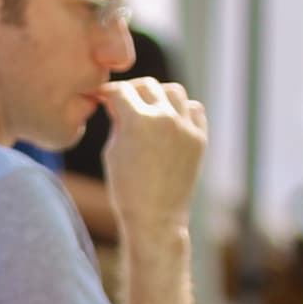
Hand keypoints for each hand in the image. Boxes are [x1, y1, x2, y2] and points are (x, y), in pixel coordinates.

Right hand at [101, 78, 206, 231]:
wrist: (155, 218)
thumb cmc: (126, 189)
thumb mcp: (112, 152)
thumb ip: (118, 122)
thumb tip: (120, 104)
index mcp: (137, 121)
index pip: (120, 91)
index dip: (108, 93)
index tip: (103, 97)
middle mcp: (164, 118)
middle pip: (147, 85)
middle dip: (131, 90)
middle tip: (124, 101)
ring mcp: (186, 127)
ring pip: (174, 91)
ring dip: (159, 95)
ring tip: (150, 108)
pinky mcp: (200, 138)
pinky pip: (194, 110)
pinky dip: (182, 110)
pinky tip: (170, 121)